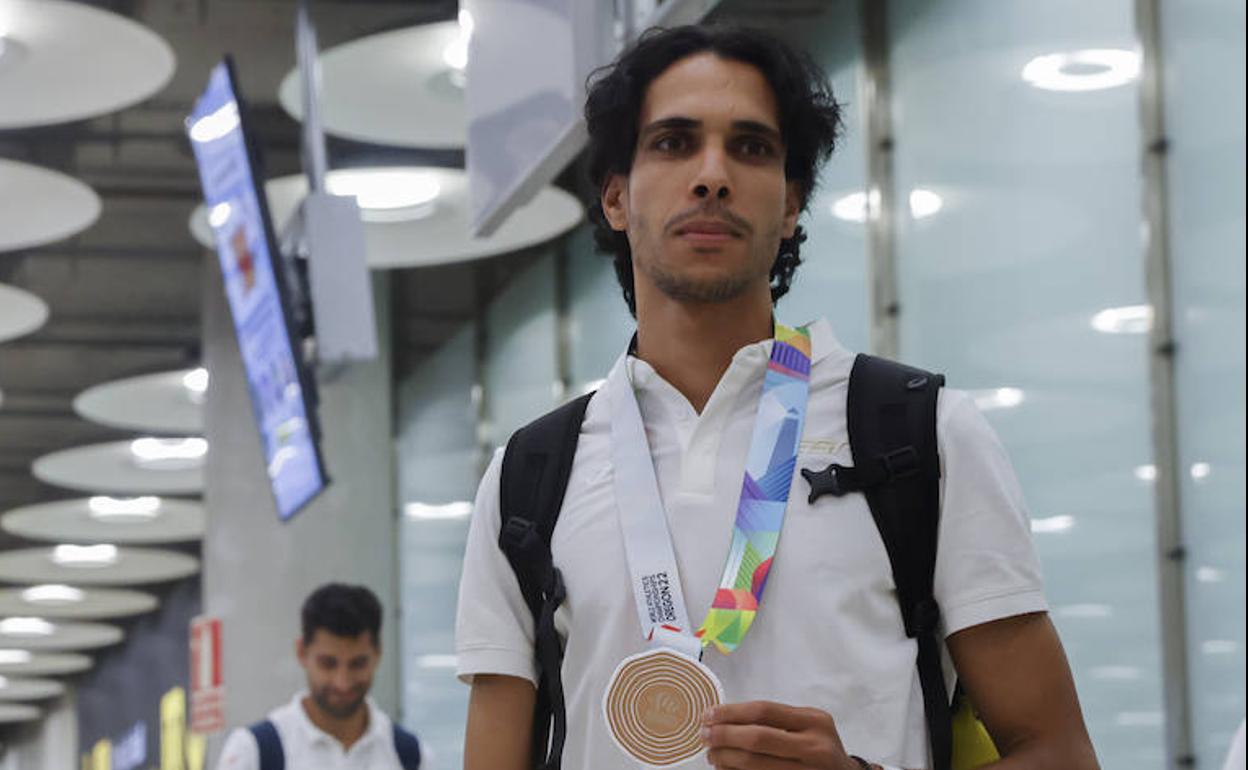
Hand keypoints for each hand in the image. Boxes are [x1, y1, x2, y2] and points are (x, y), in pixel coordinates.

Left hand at [700, 700, 858, 769]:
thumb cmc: (819, 748)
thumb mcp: (809, 726)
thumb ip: (777, 721)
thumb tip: (725, 718)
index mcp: (815, 721)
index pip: (765, 711)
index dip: (732, 713)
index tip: (709, 715)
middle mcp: (815, 747)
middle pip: (758, 738)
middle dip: (725, 736)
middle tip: (705, 735)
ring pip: (756, 766)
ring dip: (727, 759)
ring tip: (713, 755)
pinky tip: (727, 769)